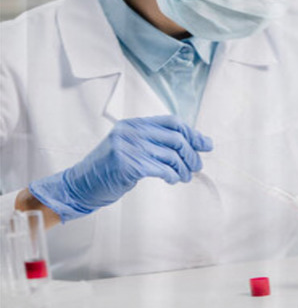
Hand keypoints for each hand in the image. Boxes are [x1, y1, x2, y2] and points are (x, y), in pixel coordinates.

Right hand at [28, 116, 212, 223]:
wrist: (80, 185)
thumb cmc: (109, 169)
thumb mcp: (131, 148)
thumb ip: (155, 142)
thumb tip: (193, 144)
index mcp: (133, 124)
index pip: (172, 122)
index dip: (192, 133)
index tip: (206, 145)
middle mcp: (130, 132)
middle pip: (175, 138)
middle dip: (191, 153)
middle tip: (197, 166)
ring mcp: (127, 148)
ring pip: (171, 155)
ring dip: (183, 168)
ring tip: (185, 177)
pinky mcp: (127, 165)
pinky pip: (161, 169)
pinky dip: (172, 175)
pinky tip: (173, 180)